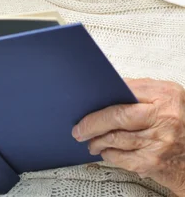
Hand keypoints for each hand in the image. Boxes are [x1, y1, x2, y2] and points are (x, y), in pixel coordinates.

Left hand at [72, 78, 184, 195]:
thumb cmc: (182, 120)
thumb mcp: (168, 96)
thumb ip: (141, 91)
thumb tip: (109, 90)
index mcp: (164, 96)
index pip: (124, 93)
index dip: (102, 101)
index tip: (86, 104)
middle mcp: (163, 118)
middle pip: (118, 117)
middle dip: (93, 123)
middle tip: (80, 128)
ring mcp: (159, 142)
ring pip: (117, 140)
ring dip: (98, 141)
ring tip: (90, 141)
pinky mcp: (155, 163)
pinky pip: (123, 159)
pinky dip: (110, 155)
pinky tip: (106, 152)